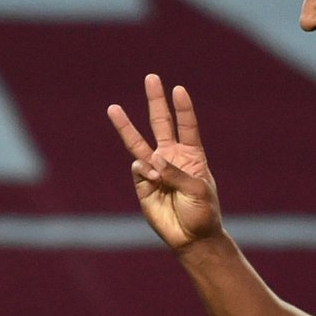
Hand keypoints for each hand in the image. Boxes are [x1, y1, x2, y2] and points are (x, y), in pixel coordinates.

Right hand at [107, 74, 221, 250]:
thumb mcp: (196, 190)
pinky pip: (138, 169)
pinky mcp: (142, 184)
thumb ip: (175, 173)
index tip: (178, 89)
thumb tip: (151, 160)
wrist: (191, 237)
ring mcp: (155, 169)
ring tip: (113, 108)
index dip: (183, 108)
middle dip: (156, 101)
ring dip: (126, 126)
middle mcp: (172, 157)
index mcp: (192, 155)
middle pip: (161, 123)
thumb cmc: (202, 212)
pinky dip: (144, 170)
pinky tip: (152, 177)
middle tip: (151, 78)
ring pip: (138, 143)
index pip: (187, 125)